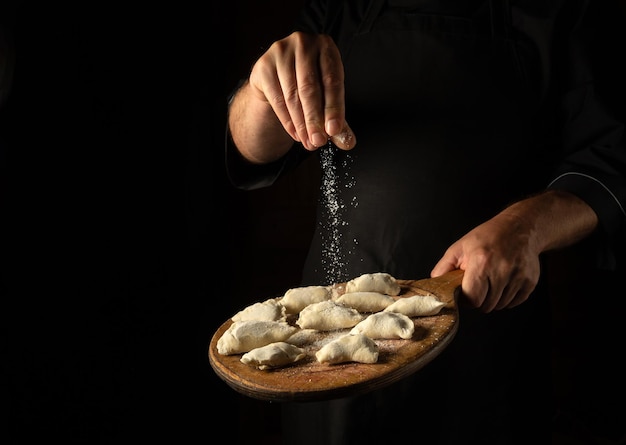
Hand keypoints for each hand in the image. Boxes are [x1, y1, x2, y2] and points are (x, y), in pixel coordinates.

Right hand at [248, 31, 355, 150]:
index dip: (334, 108)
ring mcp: (280, 52)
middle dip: (315, 120)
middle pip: (310, 88)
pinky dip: (287, 121)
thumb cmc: (309, 84)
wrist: (277, 76)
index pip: (332, 80)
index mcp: (326, 46)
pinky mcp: (263, 66)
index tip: (334, 131)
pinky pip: (276, 99)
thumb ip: (337, 119)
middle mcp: (303, 43)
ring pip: (292, 96)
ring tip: (308, 142)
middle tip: (318, 142)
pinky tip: (295, 134)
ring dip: (301, 124)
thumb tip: (348, 142)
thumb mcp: (327, 96)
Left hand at [430, 213, 539, 312]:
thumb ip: (444, 267)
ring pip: (500, 306)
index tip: (465, 293)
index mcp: (481, 262)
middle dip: (479, 300)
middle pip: (487, 306)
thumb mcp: (460, 247)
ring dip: (493, 299)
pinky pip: (514, 302)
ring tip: (491, 282)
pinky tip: (503, 283)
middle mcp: (502, 270)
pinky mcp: (530, 282)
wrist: (519, 228)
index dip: (466, 300)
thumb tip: (434, 283)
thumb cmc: (487, 237)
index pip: (473, 298)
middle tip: (478, 287)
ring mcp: (518, 277)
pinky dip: (507, 298)